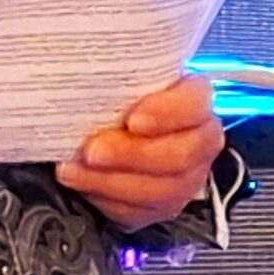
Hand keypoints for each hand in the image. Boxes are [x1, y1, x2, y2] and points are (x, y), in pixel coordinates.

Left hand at [58, 77, 225, 233]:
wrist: (114, 127)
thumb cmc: (120, 98)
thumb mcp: (121, 77)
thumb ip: (116, 73)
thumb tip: (83, 62)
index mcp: (194, 99)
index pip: (194, 104)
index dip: (166, 113)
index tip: (132, 119)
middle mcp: (199, 140)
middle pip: (179, 155)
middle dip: (130, 155)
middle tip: (91, 150)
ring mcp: (186, 178)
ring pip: (159, 191)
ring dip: (110, 182)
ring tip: (74, 169)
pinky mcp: (163, 206)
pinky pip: (139, 212)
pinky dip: (106, 199)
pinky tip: (83, 183)